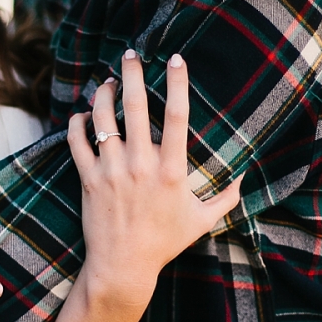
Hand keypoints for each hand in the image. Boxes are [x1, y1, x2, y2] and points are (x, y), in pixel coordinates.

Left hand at [66, 49, 241, 307]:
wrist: (123, 267)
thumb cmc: (164, 244)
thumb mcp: (201, 221)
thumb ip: (225, 198)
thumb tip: (244, 179)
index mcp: (170, 170)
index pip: (175, 116)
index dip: (177, 84)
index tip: (176, 59)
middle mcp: (140, 164)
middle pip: (134, 107)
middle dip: (132, 74)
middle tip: (131, 54)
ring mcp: (111, 170)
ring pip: (102, 119)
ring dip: (103, 94)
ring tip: (106, 82)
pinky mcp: (88, 180)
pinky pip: (77, 142)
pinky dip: (77, 123)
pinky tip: (82, 114)